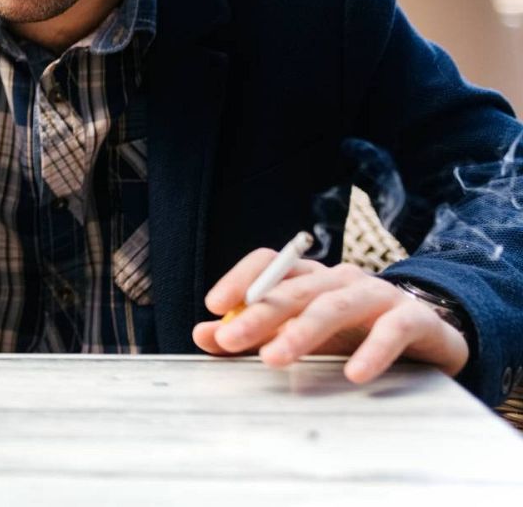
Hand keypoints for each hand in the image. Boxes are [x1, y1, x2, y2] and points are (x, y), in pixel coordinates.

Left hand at [192, 249, 468, 382]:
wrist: (432, 336)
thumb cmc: (356, 334)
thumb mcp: (302, 335)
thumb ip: (254, 334)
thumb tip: (203, 334)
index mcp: (312, 278)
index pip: (270, 263)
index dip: (240, 278)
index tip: (214, 306)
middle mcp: (342, 279)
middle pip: (295, 290)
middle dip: (259, 315)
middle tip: (230, 340)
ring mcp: (379, 295)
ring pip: (335, 305)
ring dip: (302, 332)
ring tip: (274, 359)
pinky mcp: (415, 319)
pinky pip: (392, 330)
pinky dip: (372, 351)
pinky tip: (353, 373)